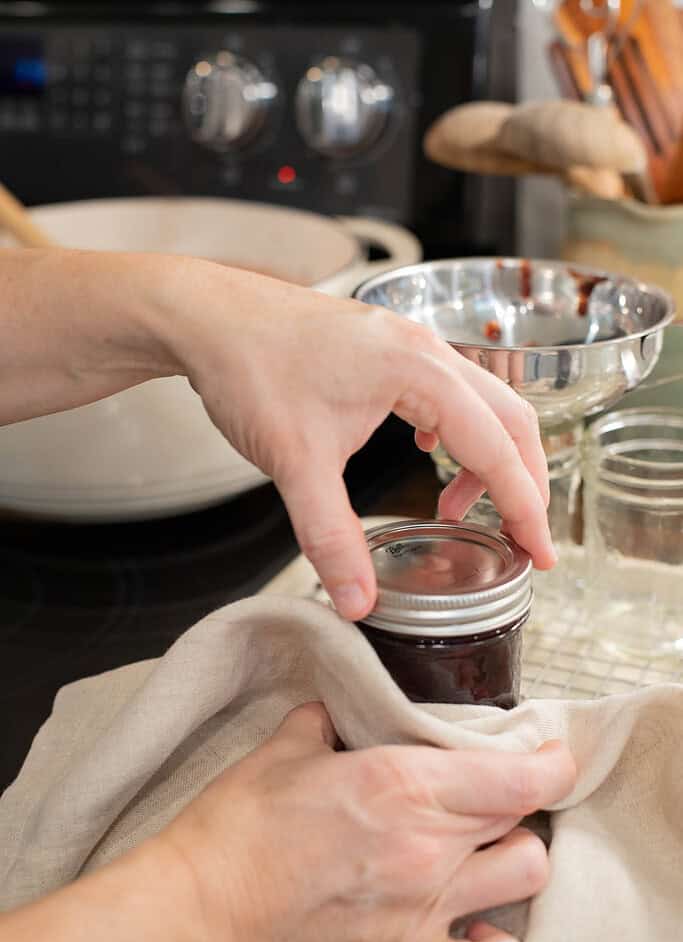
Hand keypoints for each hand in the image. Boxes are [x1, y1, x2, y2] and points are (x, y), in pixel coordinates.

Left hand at [0, 251, 552, 620]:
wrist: (207, 317)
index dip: (524, 507)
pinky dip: (454, 431)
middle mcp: (426, 349)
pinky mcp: (386, 347)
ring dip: (485, 457)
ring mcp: (407, 342)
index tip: (540, 555)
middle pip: (509, 419)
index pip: (497, 447)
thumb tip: (359, 603)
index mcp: (419, 370)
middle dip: (521, 482)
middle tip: (519, 539)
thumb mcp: (296, 462)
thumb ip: (331, 536)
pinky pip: (447, 390)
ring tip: (456, 509)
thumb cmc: (250, 369)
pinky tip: (427, 452)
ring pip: (481, 402)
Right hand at [161, 703, 575, 941]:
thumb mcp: (282, 750)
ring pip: (525, 875)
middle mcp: (429, 844)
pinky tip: (475, 919)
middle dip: (517, 797)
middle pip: (521, 816)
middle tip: (492, 789)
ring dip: (514, 854)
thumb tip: (336, 713)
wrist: (202, 909)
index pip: (517, 776)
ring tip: (486, 846)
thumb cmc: (238, 826)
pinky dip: (494, 940)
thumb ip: (325, 721)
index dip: (548, 761)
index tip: (549, 753)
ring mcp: (425, 906)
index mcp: (402, 783)